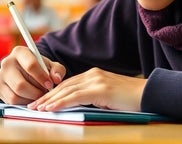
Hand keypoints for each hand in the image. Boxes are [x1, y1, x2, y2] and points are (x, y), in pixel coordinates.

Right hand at [0, 46, 65, 104]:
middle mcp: (7, 63)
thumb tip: (57, 79)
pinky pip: (11, 101)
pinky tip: (31, 98)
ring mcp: (1, 77)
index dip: (42, 77)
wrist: (24, 70)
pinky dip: (24, 102)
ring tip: (39, 95)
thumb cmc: (39, 66)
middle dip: (36, 92)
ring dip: (31, 98)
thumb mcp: (49, 65)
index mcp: (20, 52)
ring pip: (16, 94)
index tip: (50, 84)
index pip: (31, 65)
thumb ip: (57, 70)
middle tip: (45, 93)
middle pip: (21, 84)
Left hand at [27, 67, 146, 111]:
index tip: (41, 101)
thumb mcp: (107, 97)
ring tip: (37, 108)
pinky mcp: (100, 89)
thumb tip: (77, 105)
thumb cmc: (129, 99)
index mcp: (93, 75)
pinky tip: (51, 108)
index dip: (53, 92)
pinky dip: (61, 102)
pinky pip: (76, 96)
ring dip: (50, 100)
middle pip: (64, 85)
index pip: (68, 84)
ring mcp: (96, 80)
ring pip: (67, 90)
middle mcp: (93, 74)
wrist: (148, 94)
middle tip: (33, 105)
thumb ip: (92, 97)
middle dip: (47, 96)